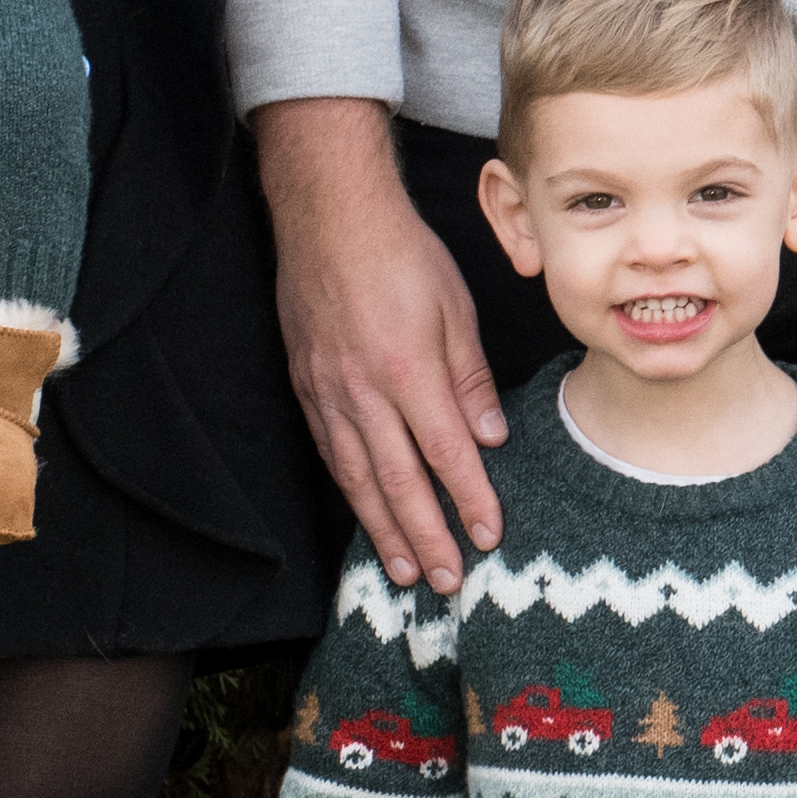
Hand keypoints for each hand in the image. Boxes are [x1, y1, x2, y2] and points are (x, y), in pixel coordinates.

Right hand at [265, 98, 508, 579]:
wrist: (328, 217)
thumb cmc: (401, 253)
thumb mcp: (455, 307)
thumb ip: (471, 378)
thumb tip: (490, 439)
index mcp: (406, 368)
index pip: (445, 453)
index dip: (468, 500)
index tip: (490, 535)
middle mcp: (361, 390)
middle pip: (396, 481)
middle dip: (426, 536)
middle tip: (449, 580)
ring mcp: (327, 392)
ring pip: (357, 478)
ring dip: (383, 529)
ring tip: (407, 569)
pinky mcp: (306, 387)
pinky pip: (331, 453)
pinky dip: (351, 493)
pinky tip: (367, 516)